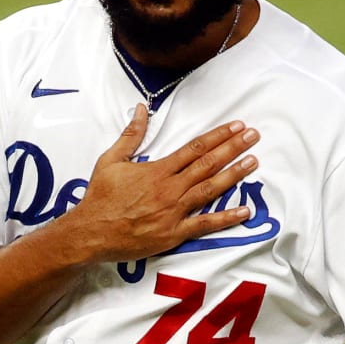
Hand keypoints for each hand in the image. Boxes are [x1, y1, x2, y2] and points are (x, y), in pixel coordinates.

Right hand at [66, 103, 259, 263]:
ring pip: (210, 189)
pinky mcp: (173, 234)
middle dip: (233, 148)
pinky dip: (226, 218)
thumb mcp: (111, 160)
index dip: (218, 136)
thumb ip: (130, 135)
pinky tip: (245, 210)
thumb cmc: (99, 198)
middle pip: (207, 164)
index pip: (194, 148)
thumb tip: (140, 109)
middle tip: (253, 136)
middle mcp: (169, 188)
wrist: (90, 232)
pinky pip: (205, 224)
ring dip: (234, 175)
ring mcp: (173, 212)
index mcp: (157, 170)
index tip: (236, 127)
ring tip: (253, 162)